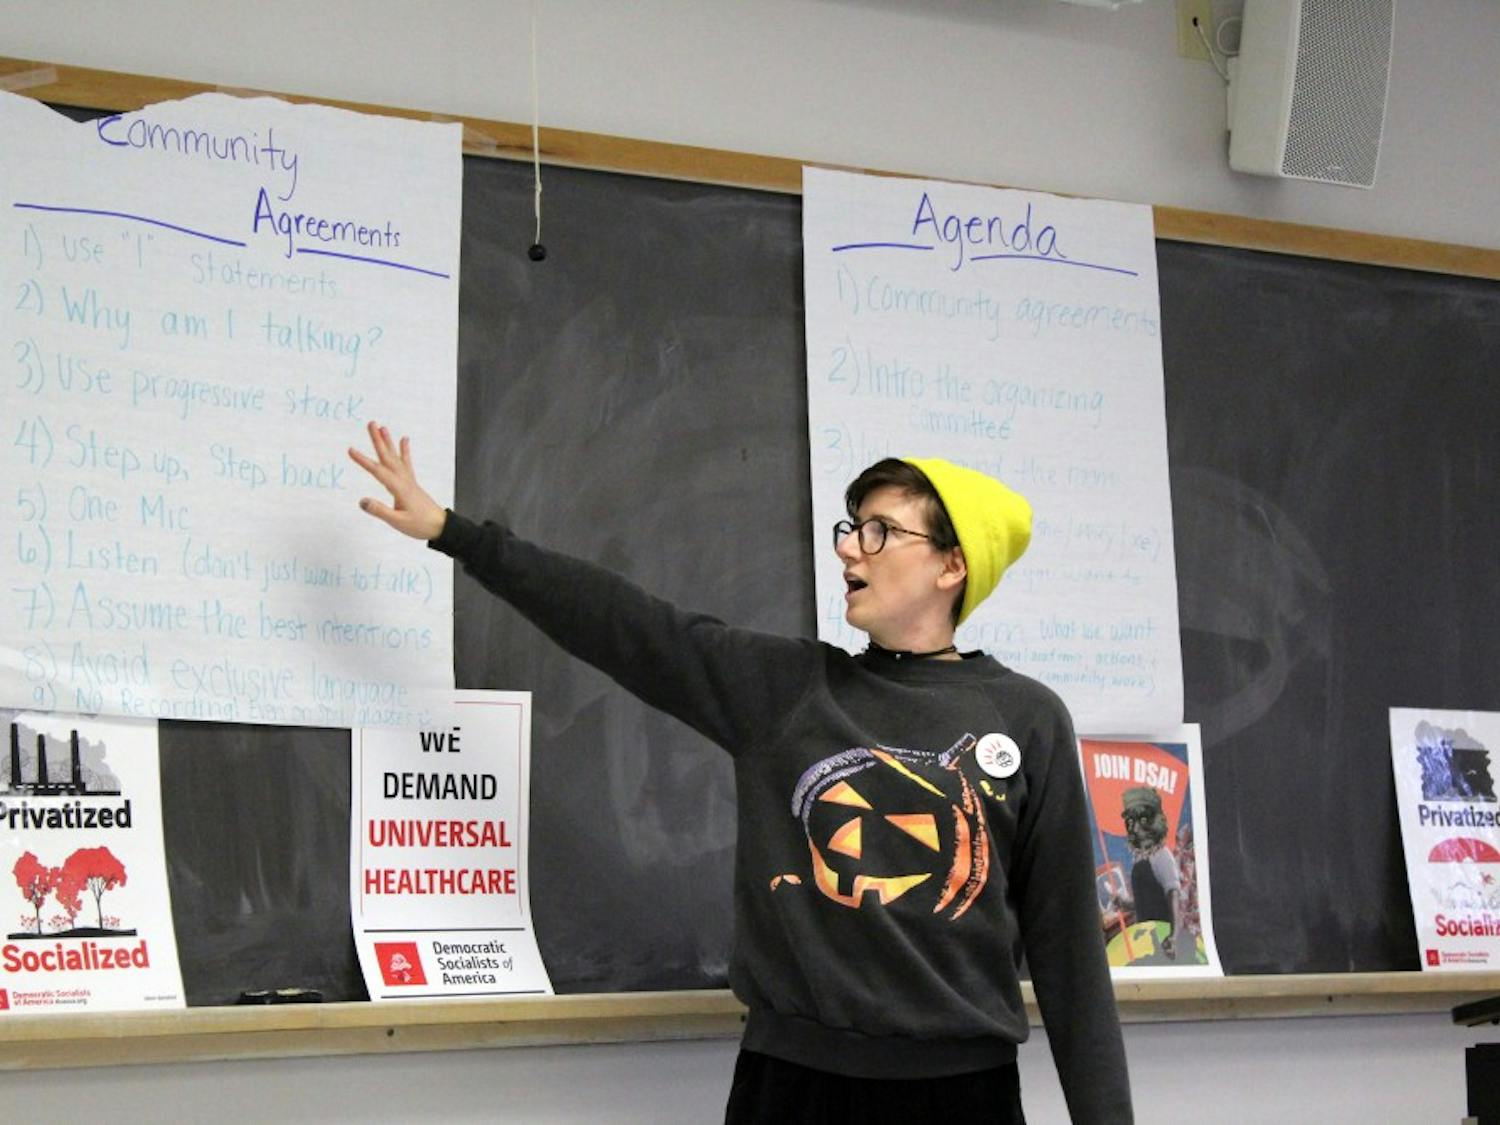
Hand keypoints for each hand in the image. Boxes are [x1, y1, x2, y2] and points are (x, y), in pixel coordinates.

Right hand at [348, 421, 446, 540]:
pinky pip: (406, 463)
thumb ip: (380, 511)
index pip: (378, 471)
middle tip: (371, 423)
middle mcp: (403, 480)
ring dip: (389, 442)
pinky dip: (405, 451)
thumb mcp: (398, 521)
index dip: (363, 461)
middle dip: (378, 440)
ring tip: (383, 428)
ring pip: (395, 457)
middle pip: (387, 457)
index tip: (350, 450)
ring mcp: (408, 480)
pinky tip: (404, 440)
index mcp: (399, 488)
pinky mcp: (411, 483)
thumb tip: (362, 501)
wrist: (440, 526)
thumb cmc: (420, 525)